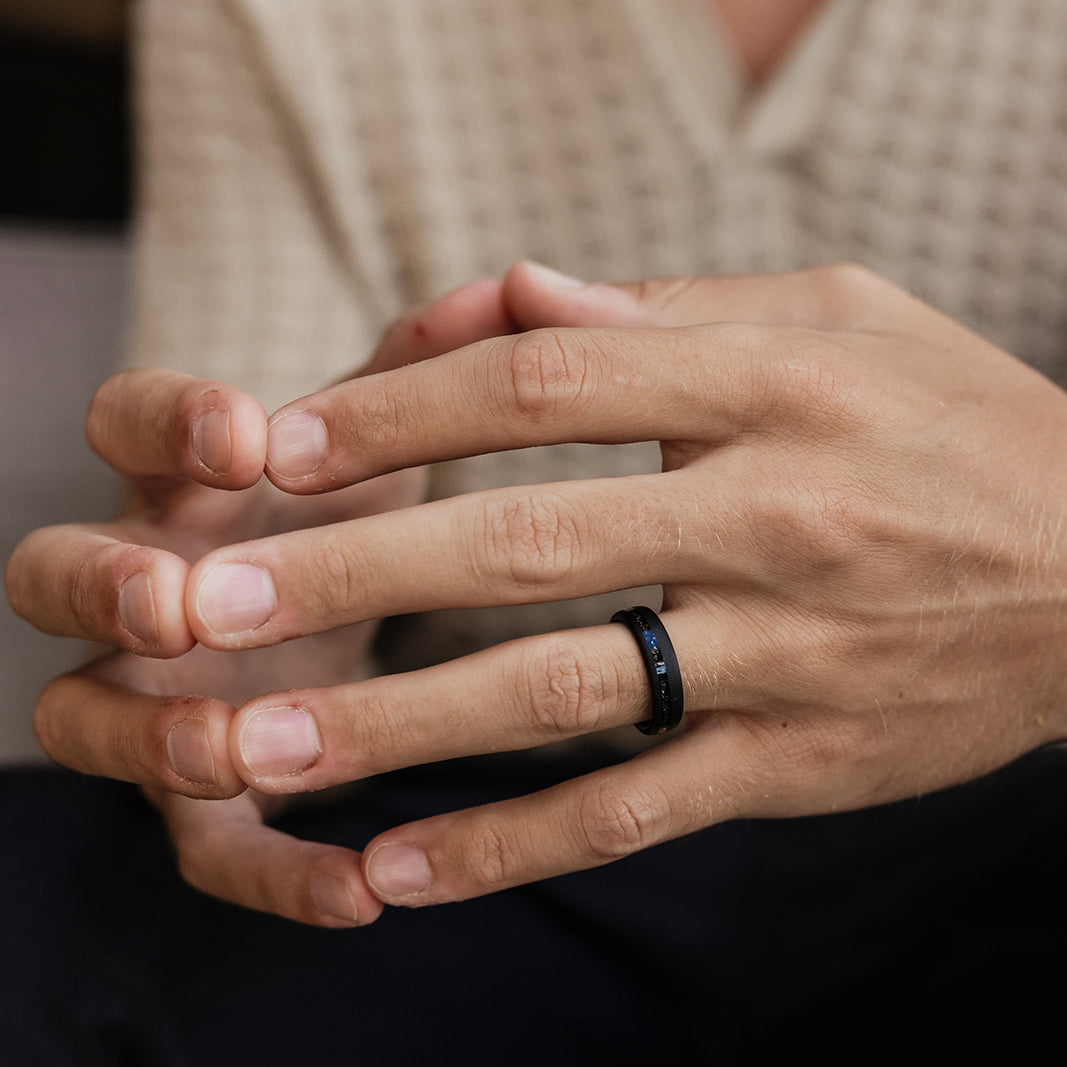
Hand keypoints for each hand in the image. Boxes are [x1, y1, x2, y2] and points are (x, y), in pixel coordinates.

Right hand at [5, 277, 514, 925]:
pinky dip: (271, 871)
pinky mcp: (209, 789)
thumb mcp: (390, 436)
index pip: (128, 426)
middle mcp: (149, 580)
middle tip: (176, 601)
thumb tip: (509, 285)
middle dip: (104, 587)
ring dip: (148, 736)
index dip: (166, 424)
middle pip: (57, 577)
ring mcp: (159, 692)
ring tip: (228, 747)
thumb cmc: (358, 504)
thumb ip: (433, 369)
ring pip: (84, 721)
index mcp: (188, 481)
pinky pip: (208, 845)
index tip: (241, 434)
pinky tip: (361, 891)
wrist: (350, 606)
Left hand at [183, 262, 1066, 911]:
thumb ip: (664, 310)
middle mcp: (776, 518)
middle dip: (353, 571)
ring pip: (562, 693)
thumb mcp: (832, 316)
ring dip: (399, 724)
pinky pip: (636, 809)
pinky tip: (398, 870)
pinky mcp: (798, 761)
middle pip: (524, 540)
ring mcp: (786, 654)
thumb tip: (511, 300)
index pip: (545, 383)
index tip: (282, 442)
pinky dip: (512, 844)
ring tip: (261, 749)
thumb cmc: (949, 421)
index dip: (401, 408)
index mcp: (775, 385)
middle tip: (211, 605)